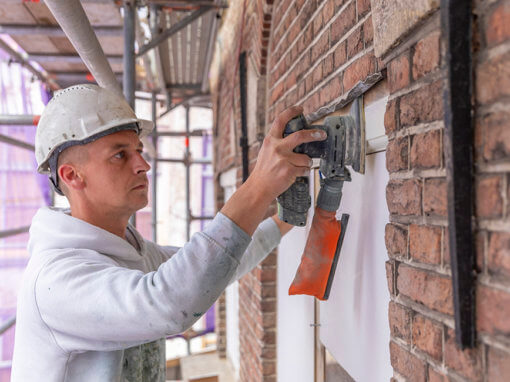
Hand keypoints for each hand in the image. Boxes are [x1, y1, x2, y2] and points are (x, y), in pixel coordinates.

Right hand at [220, 106, 325, 235]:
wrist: (258, 188)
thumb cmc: (263, 171)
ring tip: (300, 166)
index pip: (281, 120)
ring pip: (305, 157)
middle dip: (314, 134)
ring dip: (307, 162)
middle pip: (300, 135)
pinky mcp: (289, 171)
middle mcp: (276, 147)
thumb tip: (295, 136)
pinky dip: (304, 172)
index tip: (300, 109)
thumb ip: (277, 143)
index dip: (291, 112)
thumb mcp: (266, 152)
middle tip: (322, 134)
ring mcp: (283, 159)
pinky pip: (305, 169)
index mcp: (270, 140)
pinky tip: (297, 174)